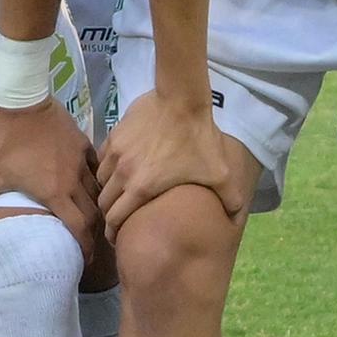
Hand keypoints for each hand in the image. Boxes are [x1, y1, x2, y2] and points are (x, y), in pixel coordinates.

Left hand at [0, 97, 98, 256]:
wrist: (21, 102)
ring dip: (95, 206)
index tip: (85, 261)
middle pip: (93, 213)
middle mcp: (74, 181)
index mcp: (55, 193)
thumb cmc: (4, 142)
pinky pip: (95, 166)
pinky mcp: (82, 143)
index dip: (84, 248)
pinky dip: (94, 179)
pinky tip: (90, 183)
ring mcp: (80, 160)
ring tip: (90, 216)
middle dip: (93, 232)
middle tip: (88, 242)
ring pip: (96, 190)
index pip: (78, 229)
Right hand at [97, 84, 242, 236]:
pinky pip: (102, 159)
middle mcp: (122, 173)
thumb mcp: (219, 173)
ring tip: (117, 193)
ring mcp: (115, 153)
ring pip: (100, 181)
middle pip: (103, 203)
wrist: (182, 99)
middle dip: (108, 214)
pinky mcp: (114, 135)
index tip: (117, 237)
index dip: (114, 232)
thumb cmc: (199, 138)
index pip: (115, 219)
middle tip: (117, 218)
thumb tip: (235, 218)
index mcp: (141, 188)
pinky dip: (107, 168)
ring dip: (107, 190)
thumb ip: (230, 199)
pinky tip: (117, 168)